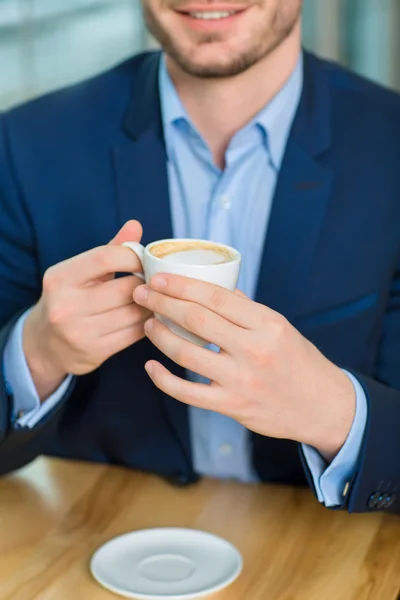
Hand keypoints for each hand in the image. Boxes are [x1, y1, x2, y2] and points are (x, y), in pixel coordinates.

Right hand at [24, 220, 149, 400]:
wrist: (43, 344)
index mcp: (60, 278)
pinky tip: (149, 317)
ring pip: (134, 313)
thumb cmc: (69, 299)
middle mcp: (66, 305)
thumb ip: (110, 249)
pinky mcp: (94, 352)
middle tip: (155, 282)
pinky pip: (134, 334)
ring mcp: (79, 332)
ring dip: (151, 304)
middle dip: (145, 283)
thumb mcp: (81, 272)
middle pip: (125, 288)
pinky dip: (147, 323)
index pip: (106, 257)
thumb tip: (135, 225)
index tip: (145, 260)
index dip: (133, 257)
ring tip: (155, 298)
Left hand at [133, 274, 355, 460]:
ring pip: (187, 353)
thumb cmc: (299, 362)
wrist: (322, 406)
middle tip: (142, 294)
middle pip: (197, 319)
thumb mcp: (281, 327)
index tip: (159, 278)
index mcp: (267, 323)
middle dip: (162, 303)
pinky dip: (164, 379)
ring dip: (160, 336)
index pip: (216, 297)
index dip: (182, 285)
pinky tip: (151, 366)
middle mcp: (254, 349)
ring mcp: (241, 380)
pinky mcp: (232, 406)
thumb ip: (247, 309)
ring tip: (147, 324)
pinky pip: (188, 392)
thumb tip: (215, 288)